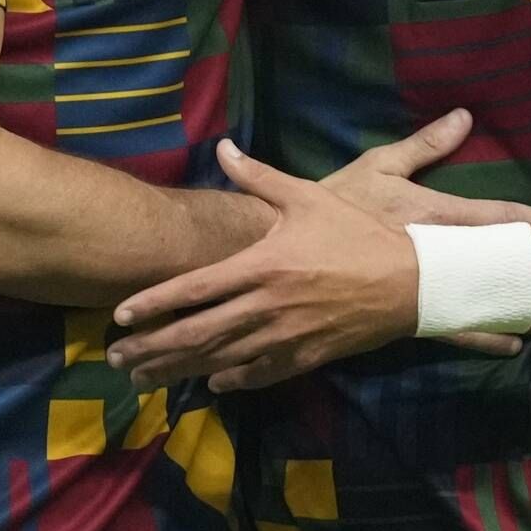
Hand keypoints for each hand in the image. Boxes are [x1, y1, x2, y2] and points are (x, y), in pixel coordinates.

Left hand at [109, 141, 426, 391]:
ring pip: (221, 360)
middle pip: (197, 333)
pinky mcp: (307, 358)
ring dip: (179, 370)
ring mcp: (286, 338)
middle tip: (117, 360)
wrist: (413, 281)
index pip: (194, 289)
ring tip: (145, 378)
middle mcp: (267, 307)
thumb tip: (222, 147)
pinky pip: (260, 375)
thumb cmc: (358, 236)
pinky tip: (209, 384)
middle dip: (153, 348)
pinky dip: (231, 380)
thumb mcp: (308, 198)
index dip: (154, 304)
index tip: (120, 316)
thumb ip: (258, 177)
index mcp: (262, 266)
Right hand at [305, 163, 530, 364]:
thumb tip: (464, 115)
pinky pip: (453, 328)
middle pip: (495, 260)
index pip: (492, 217)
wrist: (285, 255)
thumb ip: (422, 144)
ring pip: (479, 297)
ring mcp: (424, 289)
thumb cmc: (333, 207)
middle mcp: (435, 255)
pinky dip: (483, 335)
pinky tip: (509, 343)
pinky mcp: (408, 314)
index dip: (529, 219)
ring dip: (514, 302)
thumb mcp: (377, 167)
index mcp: (432, 215)